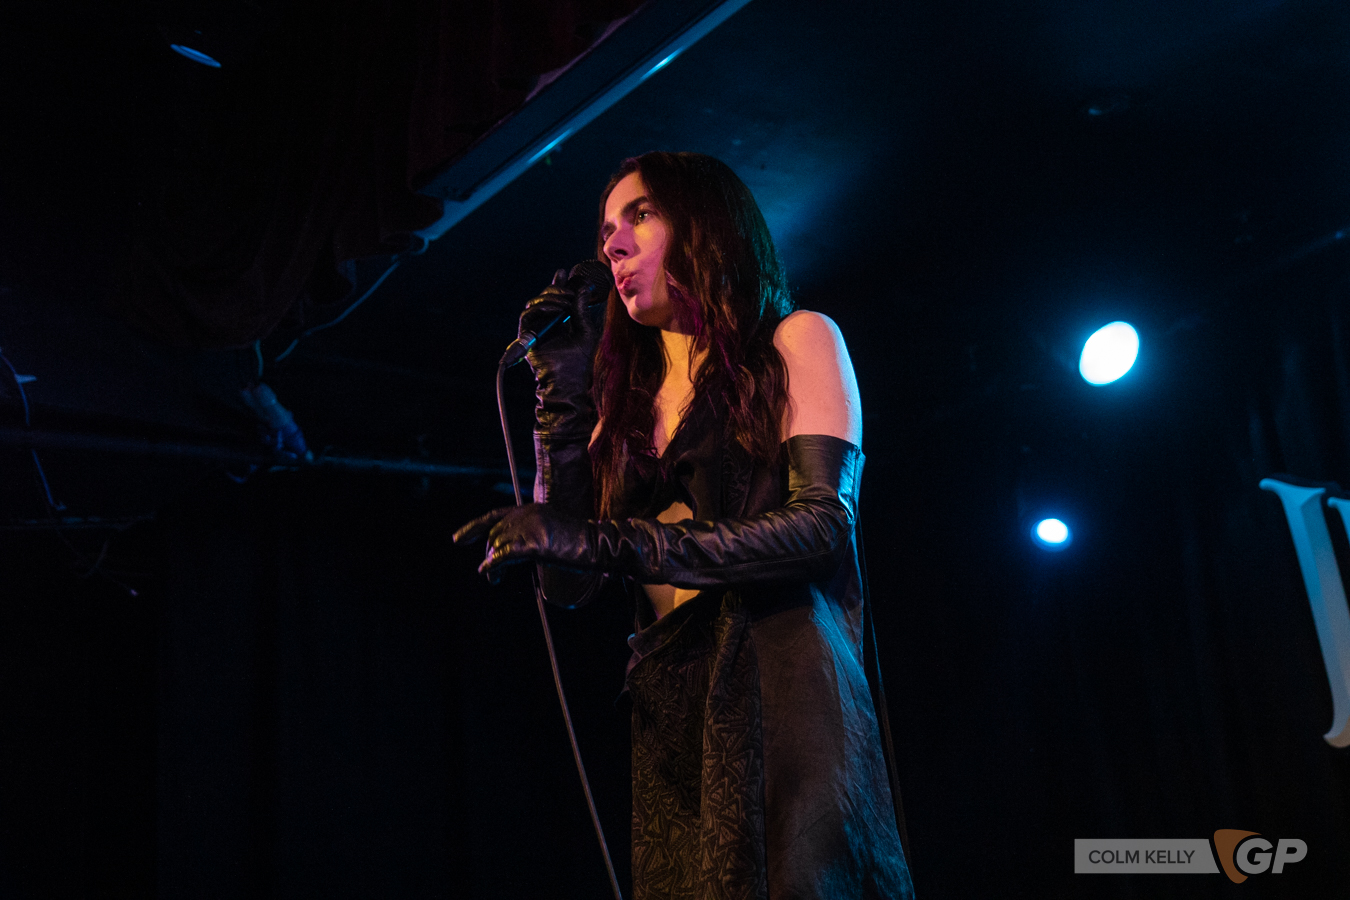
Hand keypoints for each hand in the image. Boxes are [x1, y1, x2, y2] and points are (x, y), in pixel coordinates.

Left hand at [453, 503, 592, 582]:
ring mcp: (530, 527)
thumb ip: (528, 536)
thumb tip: (505, 552)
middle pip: (494, 533)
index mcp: (531, 509)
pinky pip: (504, 555)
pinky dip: (492, 565)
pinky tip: (488, 574)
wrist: (598, 545)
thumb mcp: (549, 534)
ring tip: (494, 579)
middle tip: (490, 575)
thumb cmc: (579, 545)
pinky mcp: (534, 543)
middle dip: (487, 553)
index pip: (495, 516)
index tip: (458, 539)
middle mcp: (527, 513)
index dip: (474, 527)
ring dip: (491, 564)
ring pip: (497, 545)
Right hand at [519, 271, 603, 433]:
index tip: (564, 273)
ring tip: (566, 301)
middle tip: (570, 289)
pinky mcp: (527, 336)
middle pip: (545, 298)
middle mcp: (546, 324)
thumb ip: (581, 309)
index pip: (556, 299)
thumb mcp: (585, 330)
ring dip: (551, 298)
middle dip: (557, 290)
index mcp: (559, 322)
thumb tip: (581, 288)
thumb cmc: (579, 361)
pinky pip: (528, 314)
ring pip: (535, 303)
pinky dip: (542, 308)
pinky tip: (556, 309)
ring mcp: (536, 329)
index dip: (559, 285)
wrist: (568, 380)